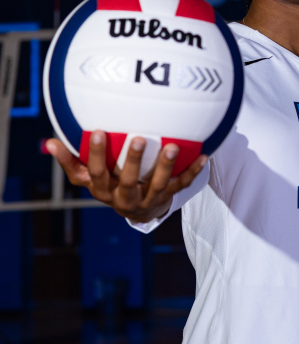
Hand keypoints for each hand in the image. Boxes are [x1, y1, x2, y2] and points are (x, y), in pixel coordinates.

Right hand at [45, 131, 207, 223]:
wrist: (138, 212)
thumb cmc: (109, 184)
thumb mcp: (87, 177)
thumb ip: (70, 160)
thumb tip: (48, 142)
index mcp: (103, 190)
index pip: (96, 172)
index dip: (96, 154)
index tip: (98, 131)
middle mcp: (124, 198)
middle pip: (128, 181)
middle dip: (132, 161)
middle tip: (137, 138)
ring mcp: (148, 200)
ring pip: (158, 185)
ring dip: (165, 166)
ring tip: (171, 145)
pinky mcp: (168, 198)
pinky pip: (182, 185)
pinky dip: (193, 171)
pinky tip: (204, 155)